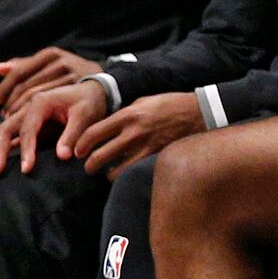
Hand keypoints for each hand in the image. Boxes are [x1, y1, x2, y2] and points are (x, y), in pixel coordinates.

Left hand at [0, 46, 100, 114]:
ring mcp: (72, 76)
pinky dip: (39, 118)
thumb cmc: (70, 75)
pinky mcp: (80, 91)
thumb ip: (23, 66)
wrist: (105, 84)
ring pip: (39, 97)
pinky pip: (53, 108)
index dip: (5, 88)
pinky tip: (31, 126)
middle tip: (5, 116)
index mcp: (50, 55)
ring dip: (23, 111)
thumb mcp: (49, 64)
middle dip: (13, 103)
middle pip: (28, 86)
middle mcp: (61, 62)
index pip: (20, 71)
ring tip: (14, 122)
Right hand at [0, 79, 106, 176]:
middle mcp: (27, 106)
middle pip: (5, 128)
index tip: (26, 169)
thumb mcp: (85, 117)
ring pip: (1, 130)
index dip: (26, 150)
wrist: (93, 90)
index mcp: (40, 102)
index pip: (27, 130)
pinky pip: (8, 133)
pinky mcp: (27, 121)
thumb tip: (62, 156)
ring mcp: (24, 113)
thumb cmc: (90, 102)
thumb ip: (72, 135)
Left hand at [71, 91, 203, 175]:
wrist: (199, 112)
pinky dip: (126, 176)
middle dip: (89, 165)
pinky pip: (135, 172)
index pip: (94, 132)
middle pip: (101, 155)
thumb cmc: (169, 105)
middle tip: (87, 168)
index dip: (81, 144)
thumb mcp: (143, 102)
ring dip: (107, 174)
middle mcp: (134, 132)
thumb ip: (124, 115)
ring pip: (116, 170)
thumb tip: (108, 126)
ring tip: (105, 174)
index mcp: (127, 115)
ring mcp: (146, 147)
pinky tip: (124, 175)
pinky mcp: (157, 157)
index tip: (78, 151)